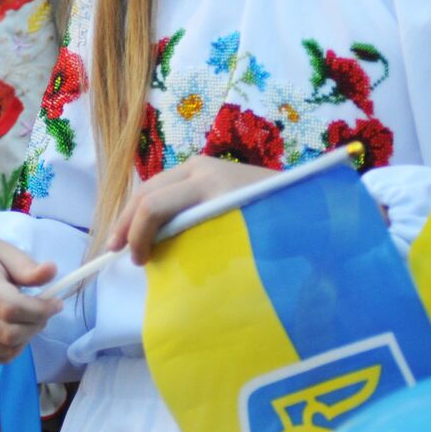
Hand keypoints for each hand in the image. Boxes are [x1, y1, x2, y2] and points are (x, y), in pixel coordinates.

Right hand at [0, 235, 60, 363]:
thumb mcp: (6, 252)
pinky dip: (13, 348)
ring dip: (27, 338)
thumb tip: (52, 270)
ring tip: (28, 320)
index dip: (40, 310)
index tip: (57, 303)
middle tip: (44, 313)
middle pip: (9, 334)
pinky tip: (12, 329)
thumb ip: (28, 267)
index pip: (11, 308)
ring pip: (6, 350)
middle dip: (36, 326)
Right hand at [107, 155, 274, 264]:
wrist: (317, 204)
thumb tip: (162, 264)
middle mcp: (200, 168)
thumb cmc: (286, 227)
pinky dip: (152, 209)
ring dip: (136, 214)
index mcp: (208, 184)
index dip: (138, 235)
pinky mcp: (207, 172)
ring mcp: (203, 167)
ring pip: (154, 187)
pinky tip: (148, 229)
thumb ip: (202, 245)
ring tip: (124, 241)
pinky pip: (169, 188)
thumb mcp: (243, 239)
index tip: (138, 262)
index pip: (154, 205)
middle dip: (126, 222)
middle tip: (113, 251)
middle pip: (147, 191)